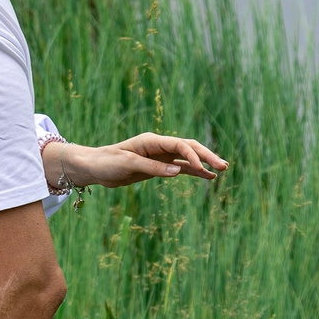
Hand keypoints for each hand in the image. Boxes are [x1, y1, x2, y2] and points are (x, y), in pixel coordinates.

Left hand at [53, 132, 226, 189]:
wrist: (94, 167)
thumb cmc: (107, 163)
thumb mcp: (128, 165)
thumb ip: (152, 168)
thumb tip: (177, 172)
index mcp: (152, 141)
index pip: (179, 145)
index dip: (193, 156)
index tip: (203, 170)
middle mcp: (159, 146)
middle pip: (189, 148)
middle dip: (207, 156)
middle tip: (224, 166)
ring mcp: (160, 156)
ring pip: (188, 157)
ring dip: (204, 163)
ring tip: (222, 170)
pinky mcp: (158, 167)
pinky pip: (181, 168)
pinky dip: (194, 172)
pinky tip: (208, 177)